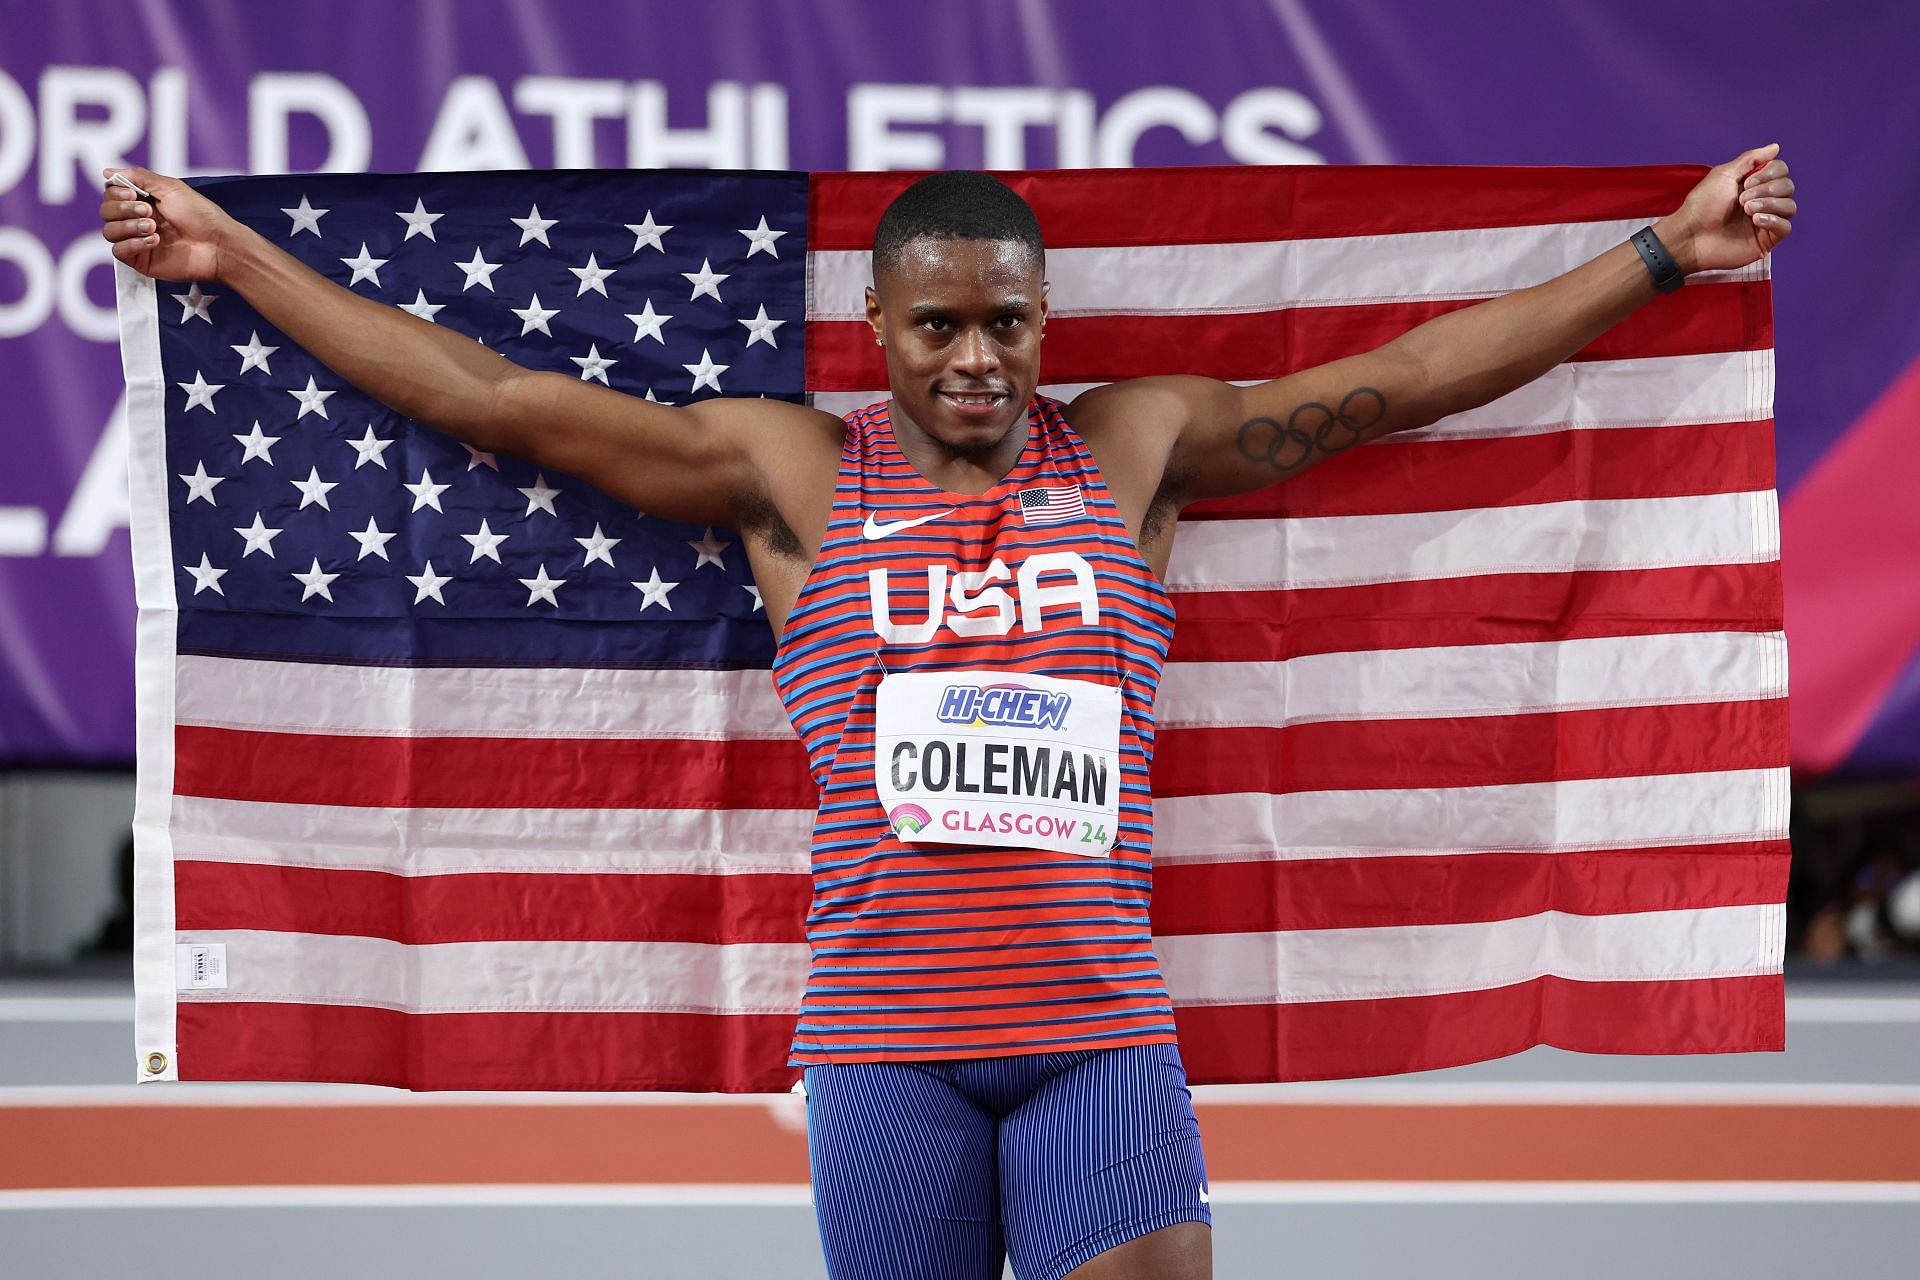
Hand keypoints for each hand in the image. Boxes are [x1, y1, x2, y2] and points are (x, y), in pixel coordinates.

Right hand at [98, 166, 233, 283]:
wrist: (218, 245)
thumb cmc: (201, 215)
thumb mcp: (171, 188)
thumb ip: (139, 177)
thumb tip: (107, 172)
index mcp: (143, 201)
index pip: (111, 194)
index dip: (116, 193)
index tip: (133, 194)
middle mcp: (137, 220)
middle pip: (106, 212)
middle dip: (123, 209)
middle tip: (148, 211)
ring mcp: (138, 241)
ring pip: (109, 231)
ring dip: (128, 226)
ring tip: (153, 227)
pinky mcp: (141, 260)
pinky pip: (118, 252)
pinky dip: (132, 244)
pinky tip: (154, 241)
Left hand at [1653, 143, 1794, 274]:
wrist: (1690, 236)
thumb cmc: (1701, 206)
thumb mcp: (1724, 174)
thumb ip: (1750, 159)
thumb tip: (1775, 147)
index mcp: (1754, 185)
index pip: (1781, 170)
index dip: (1769, 173)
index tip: (1746, 182)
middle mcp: (1763, 201)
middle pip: (1787, 186)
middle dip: (1767, 189)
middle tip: (1741, 199)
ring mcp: (1765, 221)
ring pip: (1790, 206)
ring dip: (1769, 204)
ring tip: (1746, 210)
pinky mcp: (1766, 240)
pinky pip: (1786, 227)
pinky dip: (1774, 220)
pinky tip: (1756, 221)